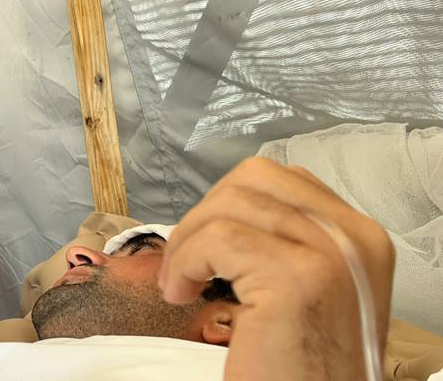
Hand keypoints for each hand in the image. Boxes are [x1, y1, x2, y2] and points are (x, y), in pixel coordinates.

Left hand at [159, 157, 394, 380]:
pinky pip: (217, 238)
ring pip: (231, 203)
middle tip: (187, 261)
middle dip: (206, 212)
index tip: (206, 243)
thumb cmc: (304, 364)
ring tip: (181, 282)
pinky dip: (185, 262)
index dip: (229, 203)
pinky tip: (181, 294)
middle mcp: (354, 238)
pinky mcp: (296, 278)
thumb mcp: (310, 290)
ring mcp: (330, 254)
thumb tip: (225, 210)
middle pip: (255, 178)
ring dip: (188, 241)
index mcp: (360, 237)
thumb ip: (287, 243)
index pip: (282, 179)